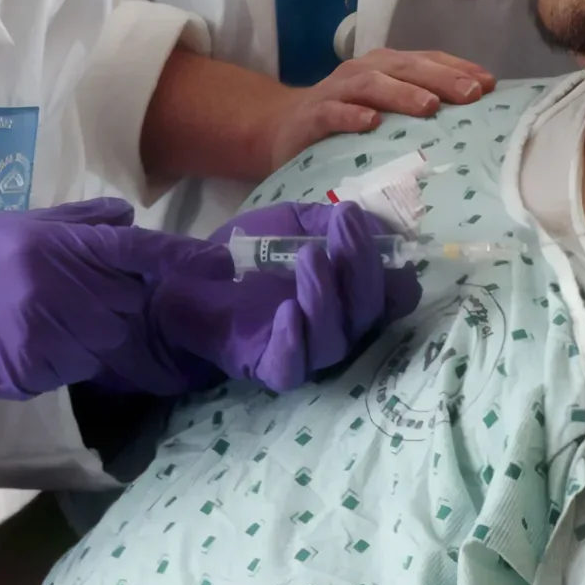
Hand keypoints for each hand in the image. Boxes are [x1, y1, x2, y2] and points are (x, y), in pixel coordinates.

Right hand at [0, 198, 223, 413]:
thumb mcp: (14, 224)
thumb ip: (76, 222)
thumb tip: (129, 218)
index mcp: (50, 246)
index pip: (134, 251)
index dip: (180, 259)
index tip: (220, 266)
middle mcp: (55, 290)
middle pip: (130, 300)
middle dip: (138, 299)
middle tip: (134, 299)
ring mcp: (44, 338)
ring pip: (111, 338)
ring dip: (111, 332)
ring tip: (87, 323)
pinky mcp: (32, 374)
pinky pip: (80, 366)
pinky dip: (80, 357)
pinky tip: (53, 344)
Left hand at [151, 200, 423, 390]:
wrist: (189, 277)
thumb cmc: (249, 252)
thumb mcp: (291, 222)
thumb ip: (326, 219)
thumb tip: (369, 217)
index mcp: (351, 295)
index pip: (395, 295)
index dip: (395, 267)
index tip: (374, 228)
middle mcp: (338, 327)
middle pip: (368, 312)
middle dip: (362, 266)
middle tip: (345, 225)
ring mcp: (305, 351)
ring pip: (334, 339)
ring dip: (326, 295)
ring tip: (310, 255)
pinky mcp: (268, 367)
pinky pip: (291, 366)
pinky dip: (294, 340)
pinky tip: (288, 310)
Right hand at [263, 48, 494, 169]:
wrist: (284, 127)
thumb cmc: (348, 118)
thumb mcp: (386, 108)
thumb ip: (420, 106)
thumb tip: (475, 118)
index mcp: (387, 66)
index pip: (427, 60)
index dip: (458, 68)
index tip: (490, 84)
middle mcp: (364, 71)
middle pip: (405, 68)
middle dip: (440, 79)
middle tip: (470, 94)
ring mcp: (337, 91)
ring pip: (371, 85)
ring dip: (401, 93)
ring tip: (428, 107)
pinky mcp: (313, 116)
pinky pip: (333, 112)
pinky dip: (351, 116)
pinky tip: (371, 123)